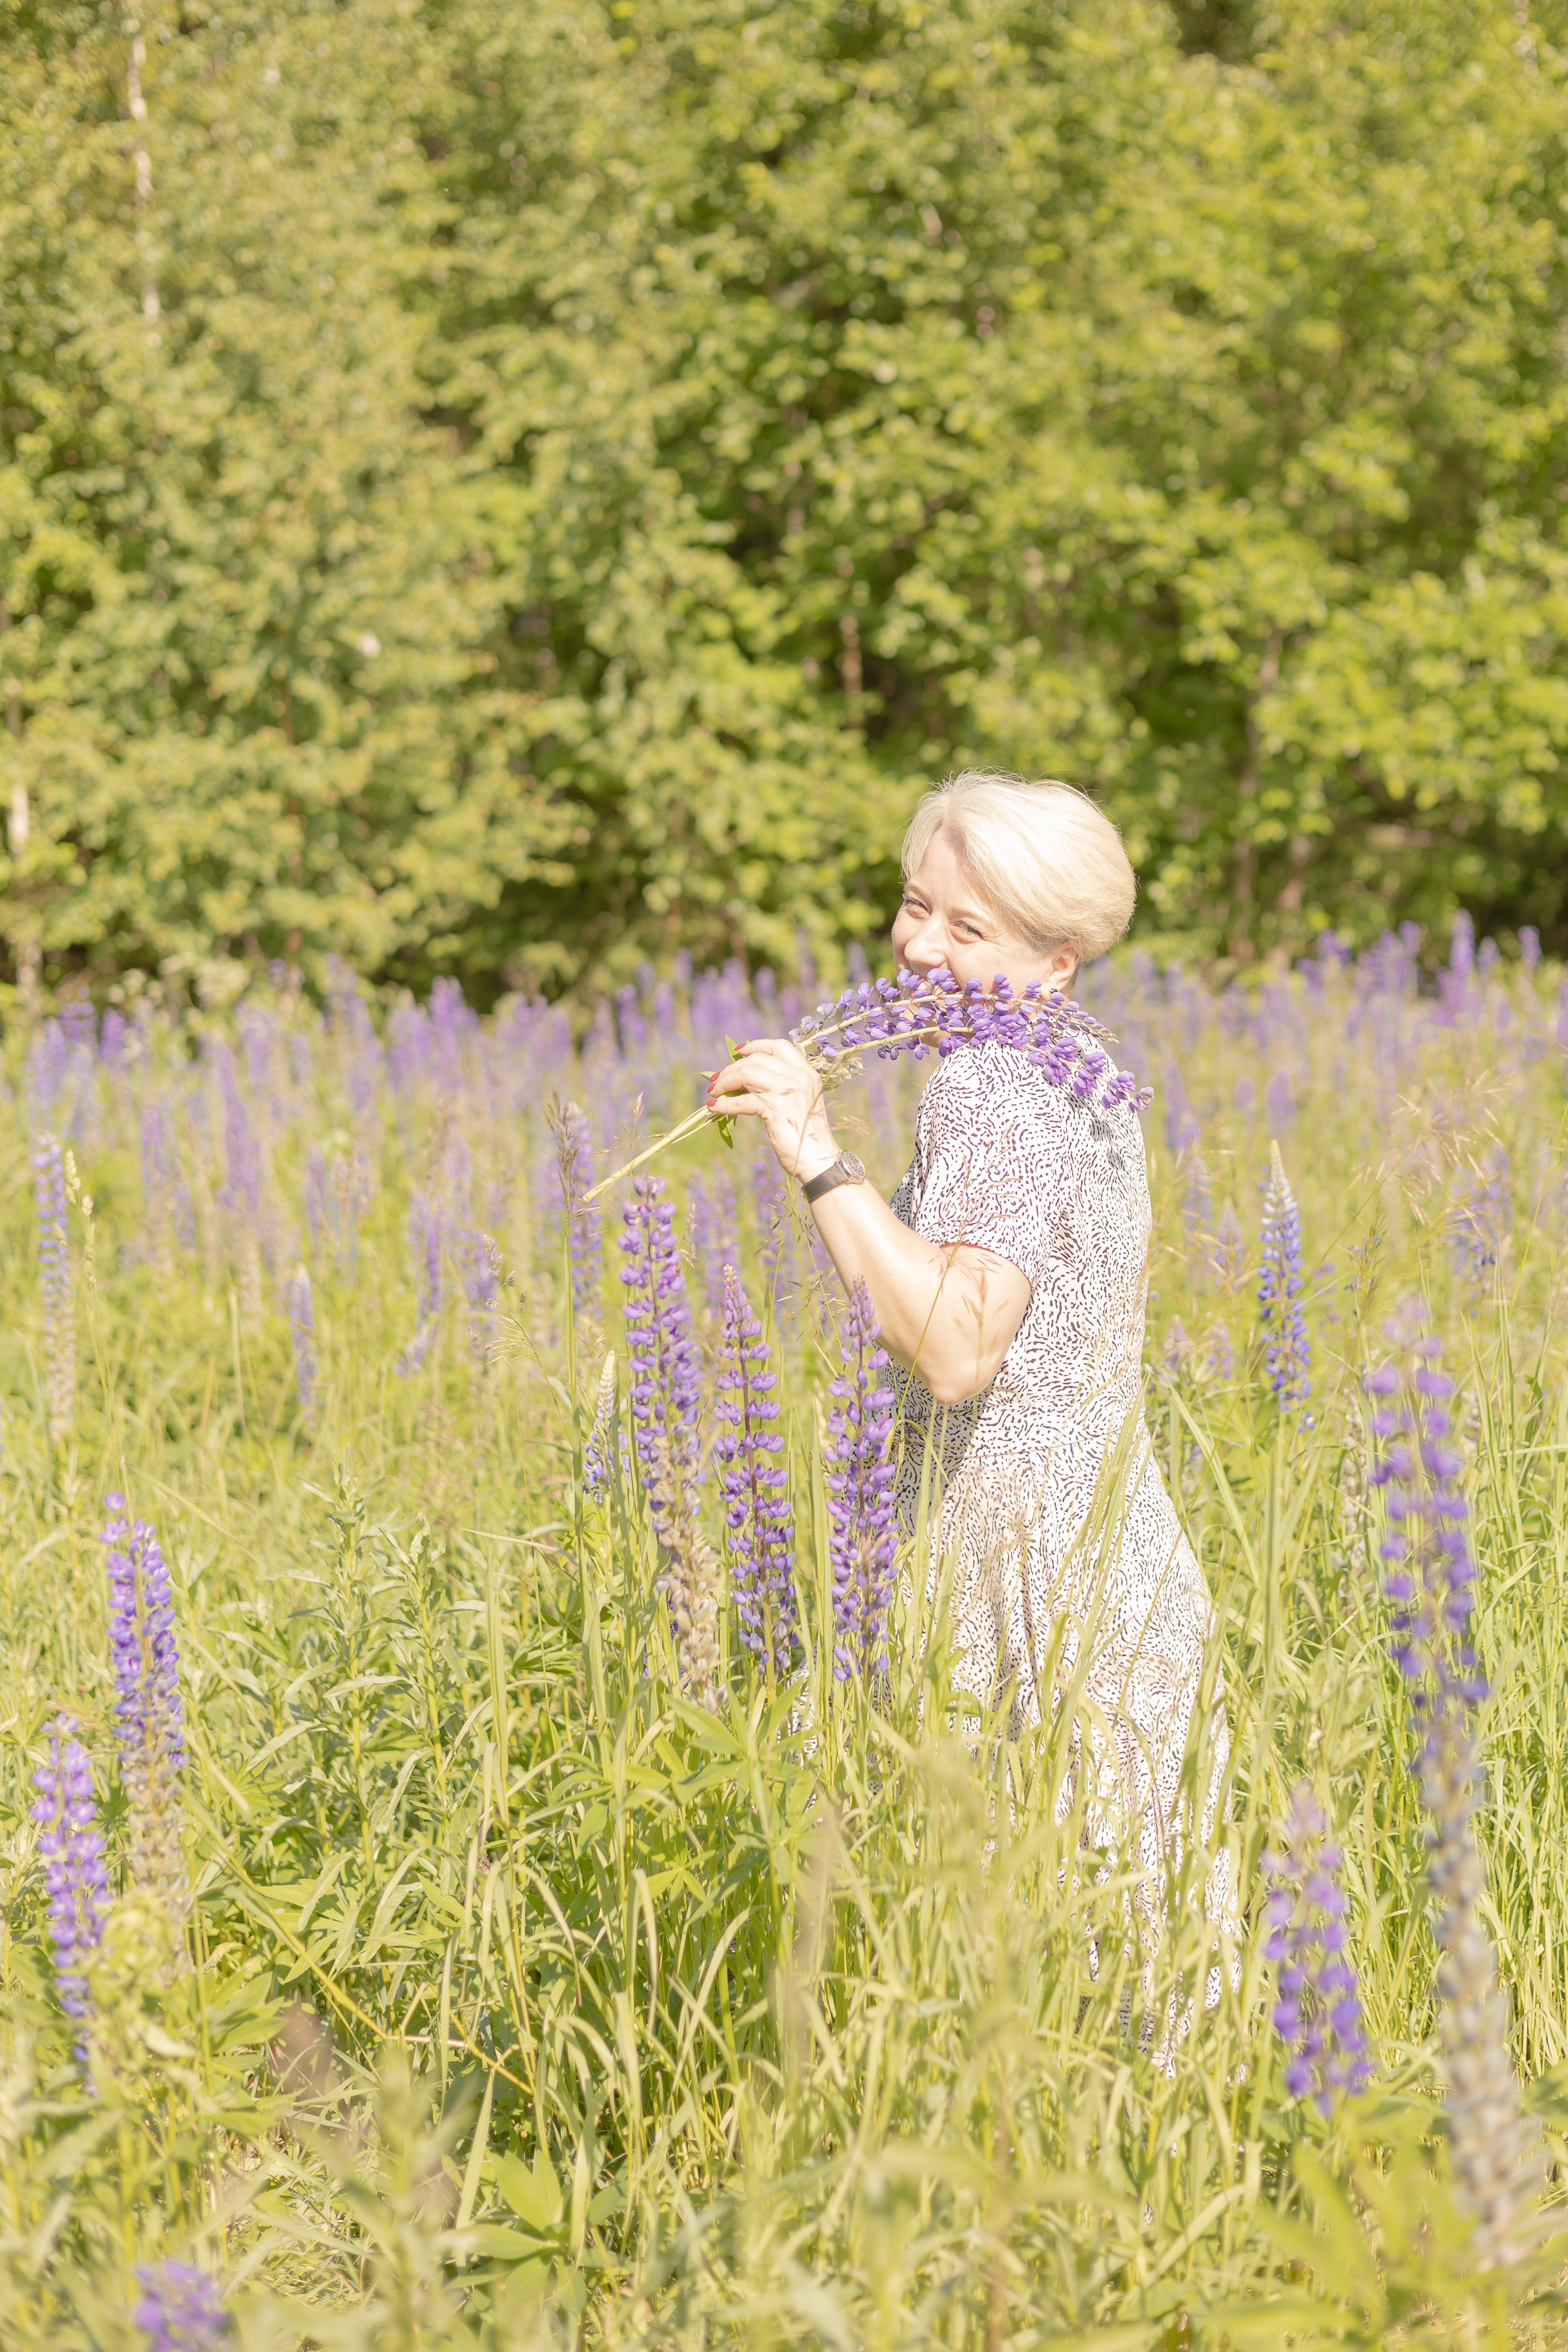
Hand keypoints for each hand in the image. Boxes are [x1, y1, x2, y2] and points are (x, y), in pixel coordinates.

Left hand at [707, 1037, 837, 1180]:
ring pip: (746, 1074)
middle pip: (757, 1059)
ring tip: (714, 1091)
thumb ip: (780, 1086)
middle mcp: (799, 1077)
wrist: (819, 1158)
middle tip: (717, 1080)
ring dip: (725, 1082)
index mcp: (807, 1073)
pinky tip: (715, 1107)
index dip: (756, 1045)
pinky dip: (724, 1104)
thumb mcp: (798, 1101)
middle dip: (732, 1068)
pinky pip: (742, 1101)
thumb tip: (744, 1078)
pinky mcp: (775, 1109)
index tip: (738, 1051)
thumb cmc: (807, 1134)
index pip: (779, 1047)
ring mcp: (787, 1091)